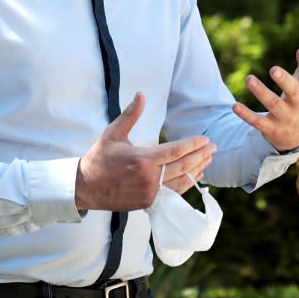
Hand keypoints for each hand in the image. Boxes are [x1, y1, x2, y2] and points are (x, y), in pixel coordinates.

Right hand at [75, 93, 216, 211]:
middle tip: (213, 146)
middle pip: (183, 166)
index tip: (206, 138)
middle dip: (201, 155)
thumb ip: (131, 114)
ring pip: (181, 180)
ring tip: (208, 159)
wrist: (85, 187)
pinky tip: (195, 175)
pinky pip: (173, 192)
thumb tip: (141, 94)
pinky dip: (186, 183)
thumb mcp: (113, 133)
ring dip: (197, 169)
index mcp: (143, 159)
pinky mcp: (148, 203)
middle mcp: (149, 178)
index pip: (176, 151)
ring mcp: (149, 193)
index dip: (193, 144)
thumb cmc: (99, 157)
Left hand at [232, 28, 298, 151]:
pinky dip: (246, 115)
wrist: (296, 135)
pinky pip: (258, 121)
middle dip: (284, 81)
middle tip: (274, 69)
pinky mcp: (271, 129)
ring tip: (249, 78)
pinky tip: (235, 106)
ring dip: (261, 92)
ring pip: (273, 105)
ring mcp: (285, 118)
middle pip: (294, 92)